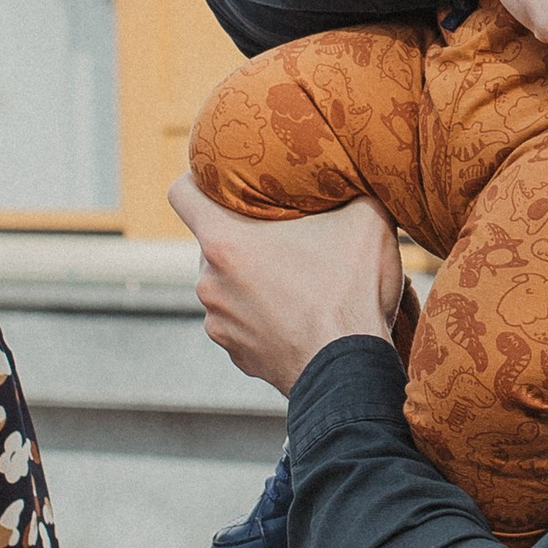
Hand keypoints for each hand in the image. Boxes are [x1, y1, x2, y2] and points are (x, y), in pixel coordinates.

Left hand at [169, 177, 402, 395]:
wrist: (349, 372)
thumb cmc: (350, 294)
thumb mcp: (365, 222)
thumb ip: (354, 189)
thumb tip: (360, 175)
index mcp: (225, 242)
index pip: (182, 193)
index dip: (198, 177)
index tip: (222, 178)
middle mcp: (209, 282)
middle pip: (212, 241)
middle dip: (243, 234)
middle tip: (282, 233)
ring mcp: (218, 323)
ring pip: (228, 285)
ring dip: (253, 279)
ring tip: (295, 279)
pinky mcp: (234, 353)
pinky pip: (241, 322)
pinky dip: (262, 316)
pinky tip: (296, 314)